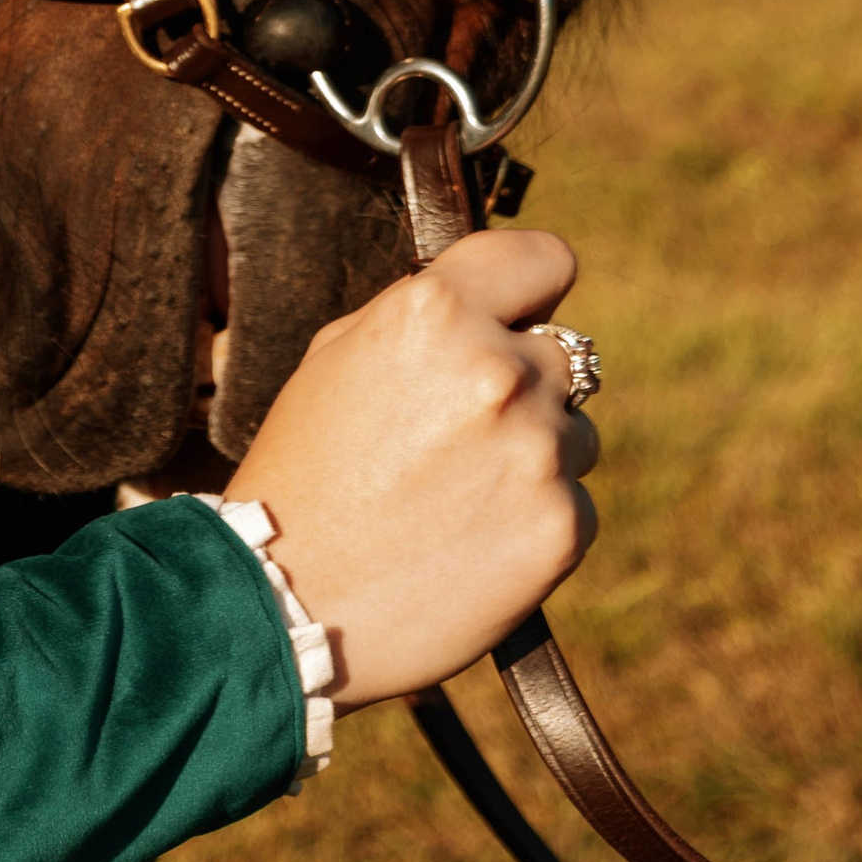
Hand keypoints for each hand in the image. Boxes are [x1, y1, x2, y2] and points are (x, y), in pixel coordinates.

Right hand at [226, 228, 597, 709]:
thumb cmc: (302, 472)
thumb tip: (490, 303)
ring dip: (534, 453)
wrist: (284, 602)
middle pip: (560, 353)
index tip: (523, 309)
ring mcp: (537, 450)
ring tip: (457, 496)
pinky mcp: (562, 527)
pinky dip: (536, 520)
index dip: (532, 286)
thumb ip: (420, 317)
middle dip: (520, 384)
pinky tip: (474, 541)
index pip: (545, 259)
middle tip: (455, 435)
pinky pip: (576, 504)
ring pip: (575, 432)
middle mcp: (497, 369)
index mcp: (435, 311)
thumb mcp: (337, 356)